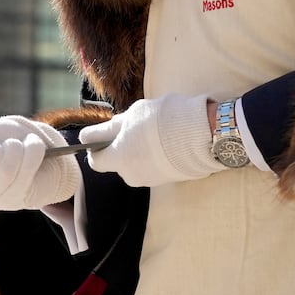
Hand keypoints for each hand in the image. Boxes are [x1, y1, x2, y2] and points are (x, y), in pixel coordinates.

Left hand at [81, 94, 219, 187]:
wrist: (200, 134)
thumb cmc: (162, 120)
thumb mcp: (133, 114)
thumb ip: (113, 126)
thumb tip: (99, 133)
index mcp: (118, 159)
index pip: (94, 160)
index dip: (94, 146)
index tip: (100, 134)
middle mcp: (130, 175)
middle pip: (115, 161)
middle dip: (120, 146)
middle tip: (133, 127)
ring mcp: (148, 180)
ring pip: (134, 164)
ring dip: (137, 151)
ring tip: (153, 133)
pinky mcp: (165, 180)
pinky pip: (150, 167)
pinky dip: (152, 156)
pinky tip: (164, 142)